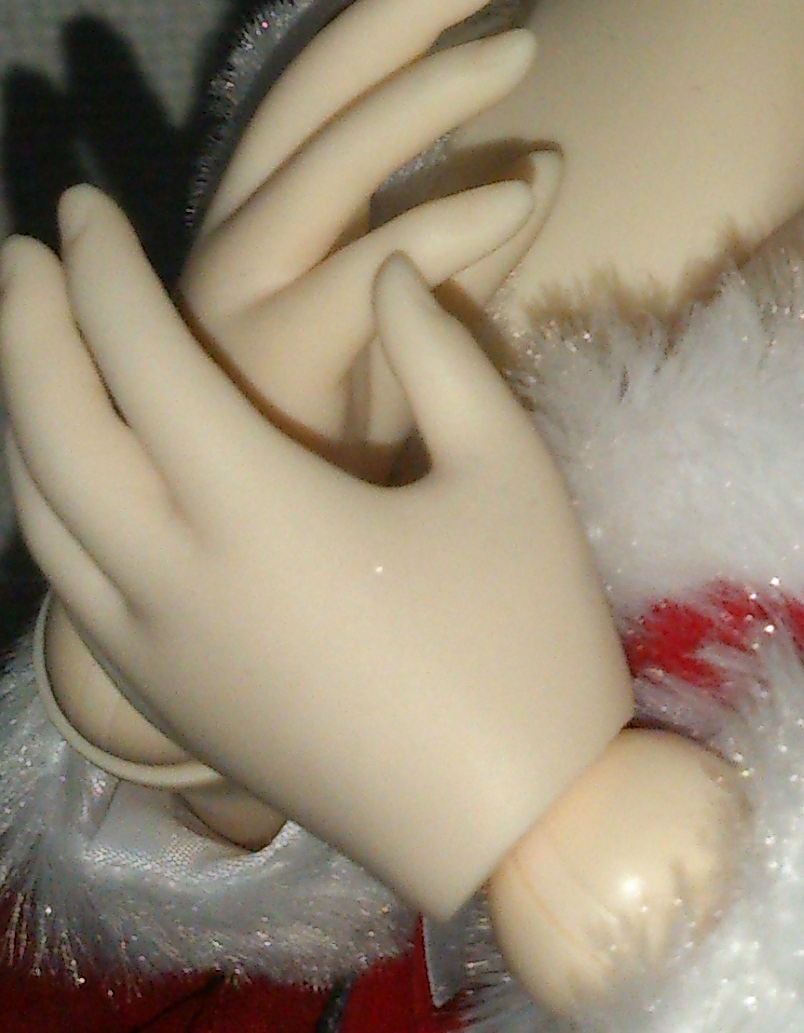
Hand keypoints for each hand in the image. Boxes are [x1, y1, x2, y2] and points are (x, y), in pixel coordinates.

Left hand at [1, 199, 632, 914]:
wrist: (511, 828)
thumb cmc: (525, 641)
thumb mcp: (507, 473)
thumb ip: (437, 353)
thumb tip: (385, 268)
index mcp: (255, 509)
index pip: (140, 360)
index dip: (103, 273)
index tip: (81, 204)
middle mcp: (174, 579)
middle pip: (52, 433)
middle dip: (25, 329)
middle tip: (22, 252)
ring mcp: (156, 651)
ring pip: (40, 512)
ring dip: (21, 412)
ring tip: (30, 341)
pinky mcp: (165, 701)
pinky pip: (66, 578)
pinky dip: (45, 499)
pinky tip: (70, 463)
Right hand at [185, 0, 558, 457]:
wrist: (274, 572)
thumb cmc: (353, 438)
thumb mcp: (416, 315)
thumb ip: (457, 236)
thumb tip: (540, 164)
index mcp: (275, 208)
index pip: (329, 67)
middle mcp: (246, 234)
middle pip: (317, 85)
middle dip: (404, 0)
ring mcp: (245, 297)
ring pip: (326, 163)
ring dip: (424, 93)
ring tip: (521, 43)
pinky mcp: (272, 368)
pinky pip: (356, 280)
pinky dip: (441, 228)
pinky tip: (522, 193)